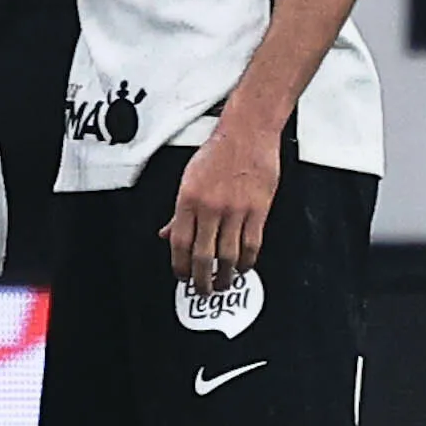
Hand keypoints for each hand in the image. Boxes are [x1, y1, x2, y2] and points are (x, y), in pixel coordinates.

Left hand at [164, 113, 281, 294]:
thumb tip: (166, 235)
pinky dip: (247, 261)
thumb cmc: (217, 154)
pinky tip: (243, 268)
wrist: (247, 134)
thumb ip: (179, 213)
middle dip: (201, 279)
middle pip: (204, 255)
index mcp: (188, 200)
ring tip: (222, 284)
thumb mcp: (188, 180)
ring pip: (229, 255)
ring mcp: (236, 210)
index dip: (180, 266)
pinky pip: (252, 244)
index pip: (180, 243)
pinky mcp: (259, 210)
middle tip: (201, 291)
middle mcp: (211, 207)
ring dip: (225, 275)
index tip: (181, 276)